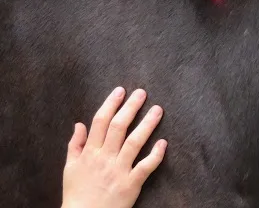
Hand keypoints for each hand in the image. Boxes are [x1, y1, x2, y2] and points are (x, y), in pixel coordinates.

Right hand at [62, 87, 166, 207]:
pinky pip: (145, 167)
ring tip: (158, 110)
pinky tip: (164, 143)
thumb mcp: (70, 168)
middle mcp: (104, 158)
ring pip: (135, 142)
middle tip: (142, 93)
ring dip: (147, 124)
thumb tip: (79, 124)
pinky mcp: (131, 184)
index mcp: (89, 153)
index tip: (120, 91)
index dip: (111, 104)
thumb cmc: (76, 193)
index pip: (100, 122)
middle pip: (119, 127)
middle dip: (131, 108)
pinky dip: (156, 155)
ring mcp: (119, 170)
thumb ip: (75, 145)